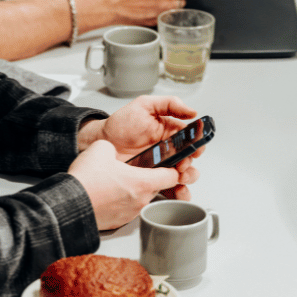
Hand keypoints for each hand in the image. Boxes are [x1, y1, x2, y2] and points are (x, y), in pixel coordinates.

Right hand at [68, 140, 180, 229]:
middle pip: (155, 188)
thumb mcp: (101, 148)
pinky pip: (124, 210)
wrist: (69, 205)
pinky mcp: (117, 222)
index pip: (172, 177)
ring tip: (115, 182)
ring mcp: (129, 214)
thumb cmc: (87, 180)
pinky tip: (106, 194)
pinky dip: (119, 203)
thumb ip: (114, 147)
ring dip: (132, 192)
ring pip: (139, 200)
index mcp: (143, 182)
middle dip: (148, 179)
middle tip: (134, 171)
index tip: (169, 164)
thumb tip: (112, 151)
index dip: (172, 168)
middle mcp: (141, 201)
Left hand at [77, 96, 202, 206]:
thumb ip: (169, 104)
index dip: (196, 144)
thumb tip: (191, 111)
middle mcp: (168, 149)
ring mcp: (161, 165)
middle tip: (182, 164)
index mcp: (170, 132)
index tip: (195, 148)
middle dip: (190, 164)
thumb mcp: (144, 105)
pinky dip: (178, 192)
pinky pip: (169, 187)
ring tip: (179, 177)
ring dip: (187, 178)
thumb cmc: (121, 124)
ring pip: (183, 175)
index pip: (191, 139)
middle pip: (189, 159)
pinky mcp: (152, 179)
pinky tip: (178, 191)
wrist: (100, 141)